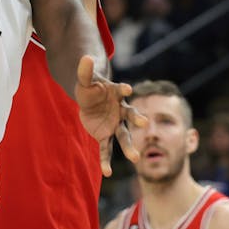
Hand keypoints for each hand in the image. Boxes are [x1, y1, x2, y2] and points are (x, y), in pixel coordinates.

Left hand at [74, 55, 145, 175]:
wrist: (88, 100)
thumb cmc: (90, 88)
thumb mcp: (84, 79)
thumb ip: (85, 70)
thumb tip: (86, 56)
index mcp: (116, 94)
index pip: (122, 90)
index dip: (123, 89)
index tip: (127, 88)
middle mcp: (120, 111)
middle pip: (130, 116)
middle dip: (137, 119)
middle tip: (144, 123)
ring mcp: (115, 125)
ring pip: (124, 136)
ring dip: (129, 147)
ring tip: (135, 159)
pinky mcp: (105, 136)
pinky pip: (106, 149)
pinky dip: (105, 160)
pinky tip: (106, 172)